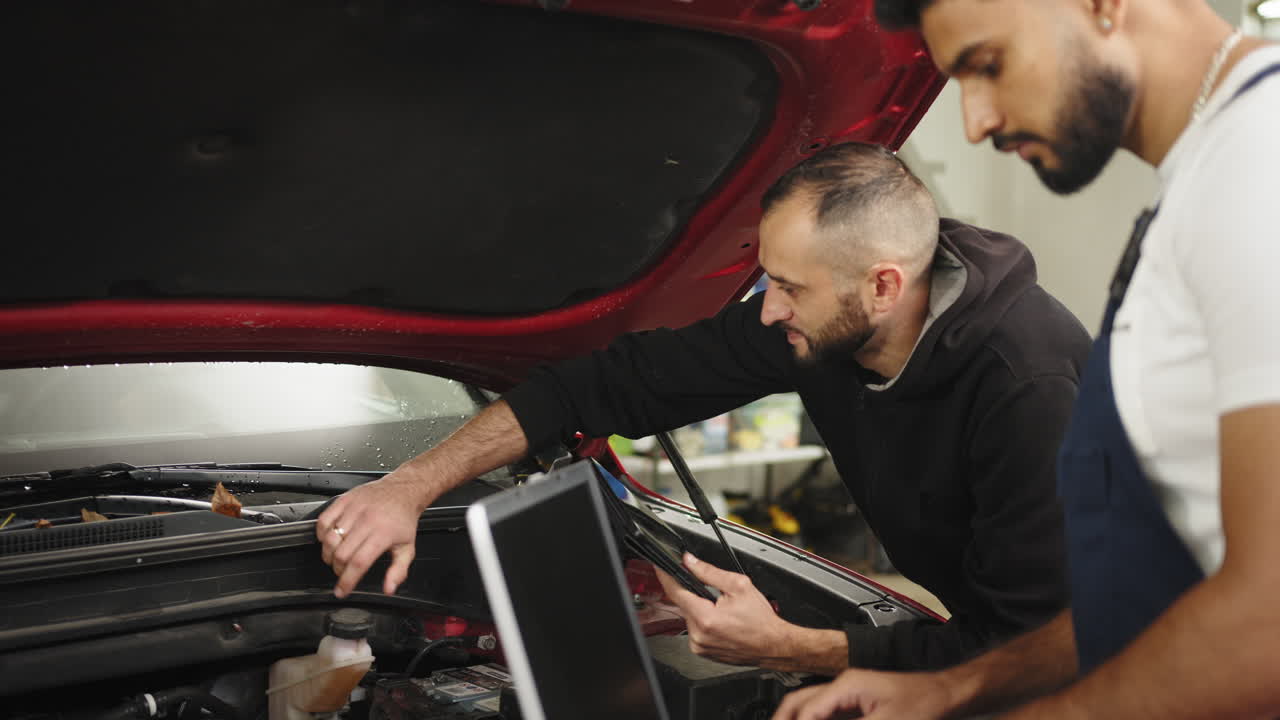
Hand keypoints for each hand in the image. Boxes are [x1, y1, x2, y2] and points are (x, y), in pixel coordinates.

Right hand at [316, 467, 433, 597]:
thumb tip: (388, 589)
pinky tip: (329, 540)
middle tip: (343, 572)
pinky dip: (321, 534)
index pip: (359, 563)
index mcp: (383, 534)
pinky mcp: (344, 500)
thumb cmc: (403, 520)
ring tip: (336, 558)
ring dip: (328, 555)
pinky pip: (323, 520)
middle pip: (341, 553)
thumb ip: (398, 571)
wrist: (402, 491)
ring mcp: (354, 509)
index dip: (347, 580)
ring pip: (330, 539)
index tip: (341, 591)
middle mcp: (367, 521)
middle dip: (338, 569)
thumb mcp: (407, 548)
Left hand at [653, 552, 798, 667]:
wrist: (773, 645)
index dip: (666, 576)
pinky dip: (704, 622)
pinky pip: (695, 630)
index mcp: (705, 618)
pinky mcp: (702, 652)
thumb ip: (709, 571)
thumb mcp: (738, 586)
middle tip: (716, 595)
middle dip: (695, 594)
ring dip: (700, 609)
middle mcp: (699, 636)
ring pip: (690, 616)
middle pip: (684, 604)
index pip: (675, 592)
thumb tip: (690, 561)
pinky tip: (721, 621)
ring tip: (723, 611)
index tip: (660, 567)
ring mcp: (699, 646)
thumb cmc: (761, 621)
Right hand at [770, 668, 955, 719]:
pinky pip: (826, 714)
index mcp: (846, 685)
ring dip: (796, 718)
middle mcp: (843, 686)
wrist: (946, 695)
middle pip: (798, 702)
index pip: (806, 709)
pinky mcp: (857, 706)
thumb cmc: (924, 703)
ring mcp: (849, 695)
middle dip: (782, 717)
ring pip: (809, 706)